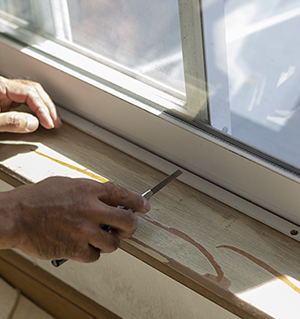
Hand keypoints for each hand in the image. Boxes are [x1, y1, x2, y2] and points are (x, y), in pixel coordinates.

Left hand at [0, 76, 61, 132]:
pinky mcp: (3, 100)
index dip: (43, 109)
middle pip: (34, 91)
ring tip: (52, 120)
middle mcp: (3, 87)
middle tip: (56, 122)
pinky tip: (41, 117)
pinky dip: (36, 109)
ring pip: (32, 94)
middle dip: (48, 107)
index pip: (30, 93)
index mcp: (0, 87)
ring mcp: (4, 93)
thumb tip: (33, 123)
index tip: (49, 123)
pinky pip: (25, 101)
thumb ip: (10, 121)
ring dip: (45, 108)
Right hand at [0, 177, 149, 262]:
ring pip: (114, 243)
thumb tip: (107, 198)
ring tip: (101, 239)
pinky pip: (95, 256)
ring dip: (110, 242)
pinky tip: (83, 247)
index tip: (144, 207)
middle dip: (131, 227)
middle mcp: (91, 210)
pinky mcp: (75, 249)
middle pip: (128, 221)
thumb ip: (89, 191)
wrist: (13, 216)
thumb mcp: (66, 184)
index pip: (123, 195)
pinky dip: (91, 253)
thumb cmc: (35, 199)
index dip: (138, 202)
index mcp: (89, 191)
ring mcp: (84, 231)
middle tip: (127, 228)